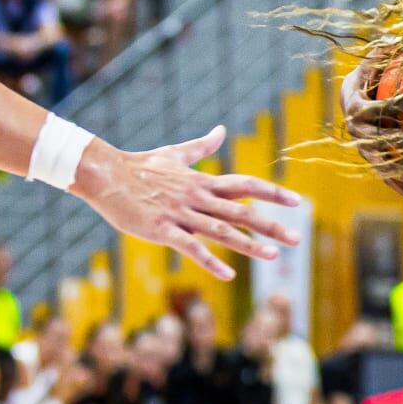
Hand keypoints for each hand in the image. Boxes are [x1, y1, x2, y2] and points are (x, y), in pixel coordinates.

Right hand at [72, 126, 302, 280]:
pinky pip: (190, 247)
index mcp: (202, 181)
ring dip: (249, 244)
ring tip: (273, 256)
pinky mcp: (162, 229)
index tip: (297, 202)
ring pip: (222, 230)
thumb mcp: (175, 153)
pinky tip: (229, 274)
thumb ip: (202, 146)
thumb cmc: (139, 165)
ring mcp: (180, 214)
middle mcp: (197, 197)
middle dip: (271, 226)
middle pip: (241, 211)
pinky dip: (210, 261)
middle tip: (297, 239)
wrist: (105, 174)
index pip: (246, 185)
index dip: (272, 193)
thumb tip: (221, 129)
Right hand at [339, 54, 402, 196]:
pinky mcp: (371, 160)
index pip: (377, 107)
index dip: (395, 104)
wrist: (348, 100)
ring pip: (382, 163)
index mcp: (357, 107)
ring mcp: (363, 149)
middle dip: (400, 143)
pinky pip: (386, 177)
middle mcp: (357, 131)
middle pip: (379, 140)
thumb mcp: (370, 64)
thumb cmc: (366, 78)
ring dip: (401, 172)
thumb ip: (380, 54)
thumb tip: (395, 38)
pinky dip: (401, 187)